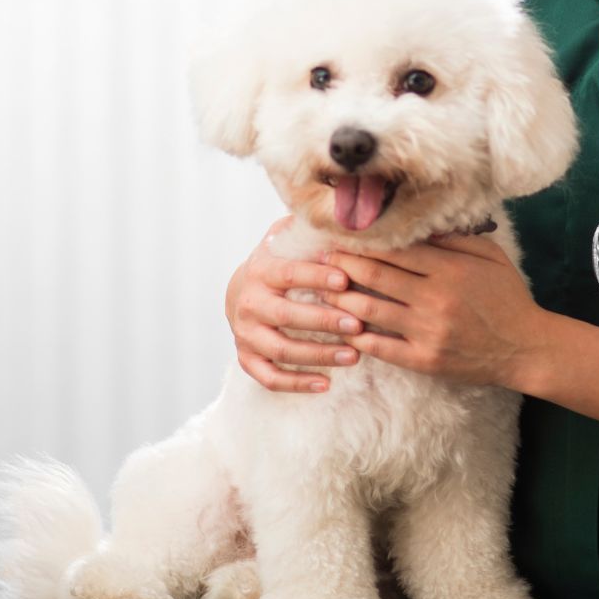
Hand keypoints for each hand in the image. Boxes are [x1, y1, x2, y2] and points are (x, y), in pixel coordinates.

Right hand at [226, 218, 364, 392]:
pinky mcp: (247, 358)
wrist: (240, 292)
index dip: (316, 277)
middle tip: (358, 325)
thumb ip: (309, 232)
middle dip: (323, 321)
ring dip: (319, 355)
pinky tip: (326, 383)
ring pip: (281, 350)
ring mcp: (245, 334)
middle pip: (285, 316)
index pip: (289, 275)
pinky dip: (296, 383)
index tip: (346, 280)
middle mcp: (248, 304)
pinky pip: (270, 377)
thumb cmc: (279, 264)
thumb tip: (344, 215)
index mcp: (261, 271)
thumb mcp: (287, 241)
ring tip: (354, 356)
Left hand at [321, 235, 548, 388]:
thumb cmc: (507, 298)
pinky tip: (340, 326)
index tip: (341, 236)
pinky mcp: (424, 360)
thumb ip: (454, 240)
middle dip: (343, 264)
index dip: (363, 243)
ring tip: (320, 289)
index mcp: (450, 268)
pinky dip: (356, 336)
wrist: (526, 349)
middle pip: (375, 275)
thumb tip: (418, 224)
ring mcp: (428, 331)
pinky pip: (380, 346)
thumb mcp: (490, 257)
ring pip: (370, 309)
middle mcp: (435, 297)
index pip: (395, 250)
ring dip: (341, 298)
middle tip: (319, 258)